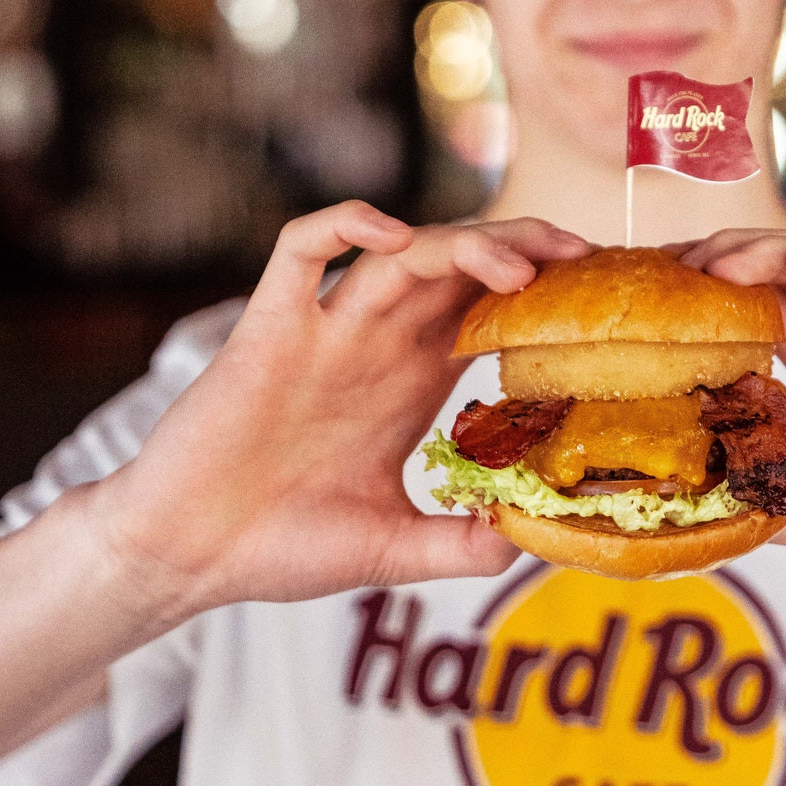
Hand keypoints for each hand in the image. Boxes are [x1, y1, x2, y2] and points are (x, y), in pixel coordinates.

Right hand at [91, 203, 589, 613]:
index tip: (598, 296)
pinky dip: (340, 228)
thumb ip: (458, 543)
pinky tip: (387, 236)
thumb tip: (525, 538)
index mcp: (410, 381)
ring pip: (400, 254)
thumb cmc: (281, 547)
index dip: (542, 294)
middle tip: (584, 259)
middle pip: (459, 268)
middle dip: (522, 251)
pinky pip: (298, 252)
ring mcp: (324, 331)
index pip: (487, 311)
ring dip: (461, 246)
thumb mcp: (392, 548)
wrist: (188, 557)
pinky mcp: (267, 331)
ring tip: (518, 269)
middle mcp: (375, 344)